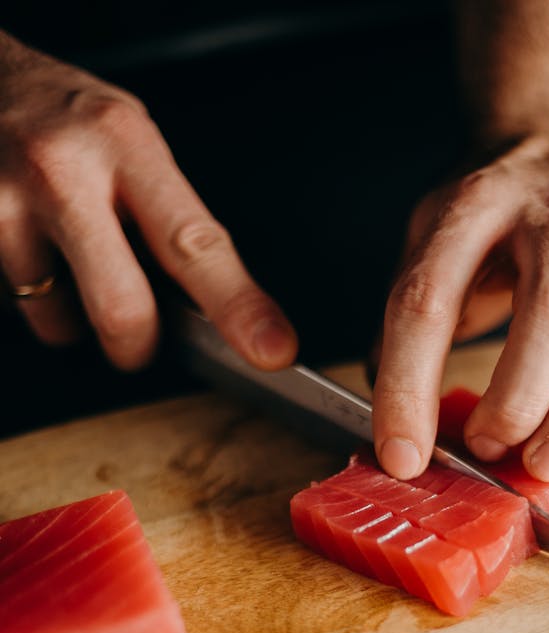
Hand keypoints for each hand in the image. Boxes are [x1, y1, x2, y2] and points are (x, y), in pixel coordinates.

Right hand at [0, 35, 296, 368]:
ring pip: (59, 322)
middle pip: (122, 311)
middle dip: (138, 345)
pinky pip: (17, 306)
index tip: (271, 349)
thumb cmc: (63, 116)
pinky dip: (34, 296)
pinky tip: (32, 251)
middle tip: (139, 333)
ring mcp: (4, 206)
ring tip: (65, 256)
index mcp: (124, 143)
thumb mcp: (131, 142)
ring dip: (72, 313)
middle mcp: (62, 173)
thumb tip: (220, 312)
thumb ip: (170, 219)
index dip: (238, 307)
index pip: (194, 244)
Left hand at [372, 136, 548, 482]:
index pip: (431, 299)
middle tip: (489, 450)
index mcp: (472, 207)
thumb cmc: (489, 208)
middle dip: (519, 397)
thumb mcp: (431, 237)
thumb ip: (412, 318)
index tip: (402, 454)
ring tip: (546, 467)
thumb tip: (395, 419)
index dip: (410, 384)